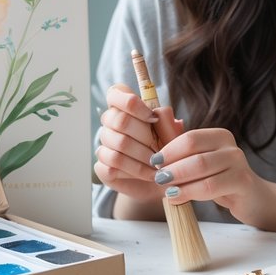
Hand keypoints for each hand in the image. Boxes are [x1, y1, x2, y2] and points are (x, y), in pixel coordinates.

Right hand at [94, 83, 163, 204]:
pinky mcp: (102, 166)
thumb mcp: (173, 135)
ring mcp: (104, 145)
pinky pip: (114, 164)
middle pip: (120, 120)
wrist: (160, 181)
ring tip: (159, 165)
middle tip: (160, 148)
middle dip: (146, 136)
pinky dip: (137, 170)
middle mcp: (110, 124)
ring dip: (144, 156)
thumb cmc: (166, 151)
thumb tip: (161, 112)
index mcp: (125, 108)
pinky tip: (150, 175)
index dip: (132, 103)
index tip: (152, 118)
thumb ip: (168, 122)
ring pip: (119, 144)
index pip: (115, 92)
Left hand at [155, 127, 268, 221]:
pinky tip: (177, 198)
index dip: (169, 150)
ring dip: (179, 180)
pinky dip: (190, 193)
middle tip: (158, 178)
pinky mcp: (242, 182)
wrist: (250, 198)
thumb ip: (183, 153)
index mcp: (220, 136)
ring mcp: (239, 163)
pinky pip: (211, 187)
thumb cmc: (220, 180)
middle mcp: (231, 146)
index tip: (154, 162)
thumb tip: (155, 142)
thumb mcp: (202, 163)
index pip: (190, 138)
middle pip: (195, 152)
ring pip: (202, 169)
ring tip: (166, 190)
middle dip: (172, 166)